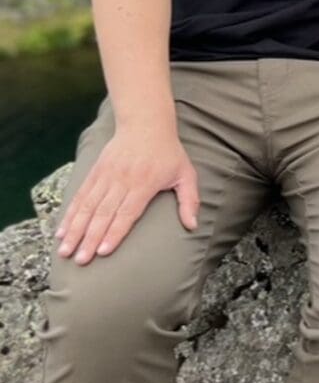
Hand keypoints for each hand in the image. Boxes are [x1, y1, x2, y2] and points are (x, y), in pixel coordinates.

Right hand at [55, 127, 198, 264]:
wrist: (146, 122)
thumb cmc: (168, 152)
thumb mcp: (186, 173)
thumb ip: (189, 200)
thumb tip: (193, 226)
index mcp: (144, 184)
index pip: (126, 212)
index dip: (114, 233)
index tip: (102, 252)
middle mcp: (122, 180)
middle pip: (103, 213)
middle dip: (90, 238)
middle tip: (81, 260)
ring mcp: (106, 175)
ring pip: (87, 206)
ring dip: (75, 229)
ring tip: (65, 251)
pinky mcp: (95, 171)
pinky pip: (80, 195)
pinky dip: (69, 214)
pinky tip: (61, 231)